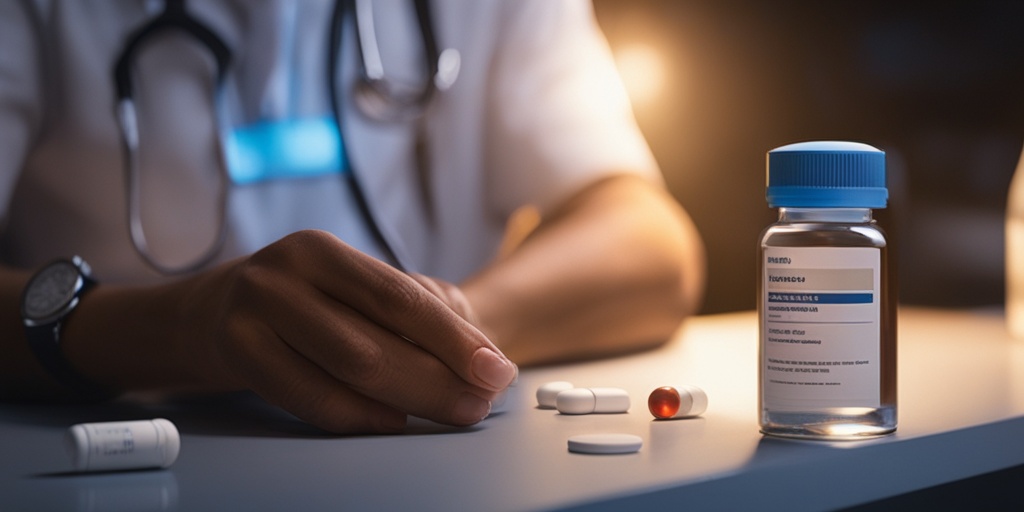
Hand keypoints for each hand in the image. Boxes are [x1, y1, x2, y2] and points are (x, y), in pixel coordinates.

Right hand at [184, 230, 516, 433]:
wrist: (204, 315)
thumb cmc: (299, 303)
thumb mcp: (348, 290)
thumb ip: (412, 313)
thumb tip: (483, 359)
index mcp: (323, 251)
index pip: (401, 298)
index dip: (454, 339)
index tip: (496, 369)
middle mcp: (284, 274)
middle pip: (377, 340)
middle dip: (440, 379)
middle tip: (480, 403)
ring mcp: (253, 315)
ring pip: (348, 371)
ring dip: (411, 401)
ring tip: (451, 411)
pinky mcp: (236, 354)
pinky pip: (312, 399)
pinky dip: (361, 416)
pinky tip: (394, 419)